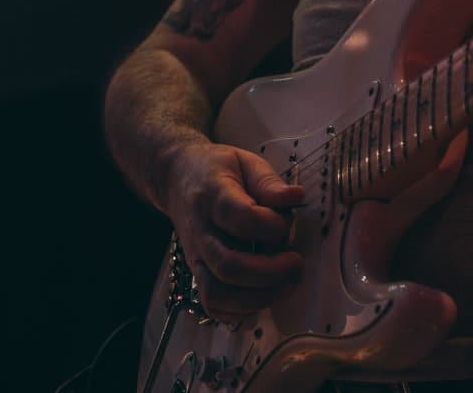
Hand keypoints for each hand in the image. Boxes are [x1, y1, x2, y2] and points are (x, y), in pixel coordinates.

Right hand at [164, 142, 304, 323]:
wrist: (176, 178)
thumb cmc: (218, 170)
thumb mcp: (245, 162)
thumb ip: (270, 182)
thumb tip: (296, 197)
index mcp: (213, 196)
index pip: (242, 219)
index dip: (272, 226)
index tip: (287, 221)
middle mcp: (201, 232)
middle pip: (230, 266)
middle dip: (270, 272)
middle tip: (296, 262)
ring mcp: (196, 257)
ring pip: (219, 292)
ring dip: (259, 297)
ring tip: (287, 284)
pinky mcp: (197, 273)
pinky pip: (212, 305)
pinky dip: (239, 311)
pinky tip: (263, 297)